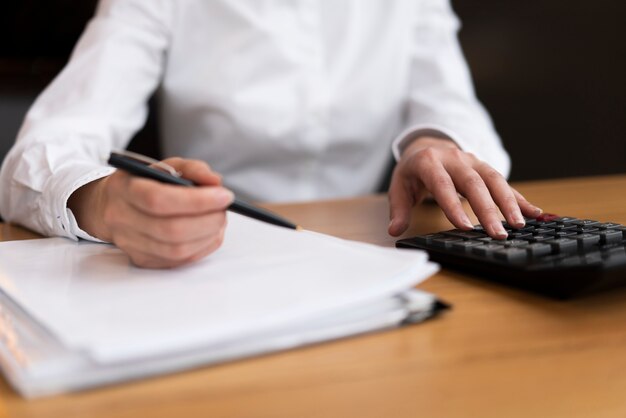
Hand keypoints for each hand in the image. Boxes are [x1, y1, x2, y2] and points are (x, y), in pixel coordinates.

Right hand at [68, 158, 233, 267]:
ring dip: (207, 236)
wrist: (111, 206)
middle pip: (170, 229)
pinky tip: (209, 234)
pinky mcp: (142, 260)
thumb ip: (192, 169)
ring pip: (176, 250)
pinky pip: (178, 261)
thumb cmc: (144, 183)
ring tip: (219, 220)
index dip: (196, 200)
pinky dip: (202, 247)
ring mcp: (129, 244)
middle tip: (225, 209)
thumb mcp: (165, 166)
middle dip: (207, 220)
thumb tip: (215, 182)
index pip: (159, 200)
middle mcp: (121, 219)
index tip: (224, 195)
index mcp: (124, 189)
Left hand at [388, 137, 541, 238]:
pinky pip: (504, 183)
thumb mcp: (399, 187)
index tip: (465, 227)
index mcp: (429, 162)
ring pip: (494, 180)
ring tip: (520, 225)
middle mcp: (454, 159)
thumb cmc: (412, 171)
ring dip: (509, 203)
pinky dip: (519, 198)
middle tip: (498, 232)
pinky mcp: (485, 168)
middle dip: (488, 209)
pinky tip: (534, 213)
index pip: (443, 185)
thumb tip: (395, 230)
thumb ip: (399, 209)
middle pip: (473, 183)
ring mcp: (473, 161)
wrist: (426, 145)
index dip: (453, 206)